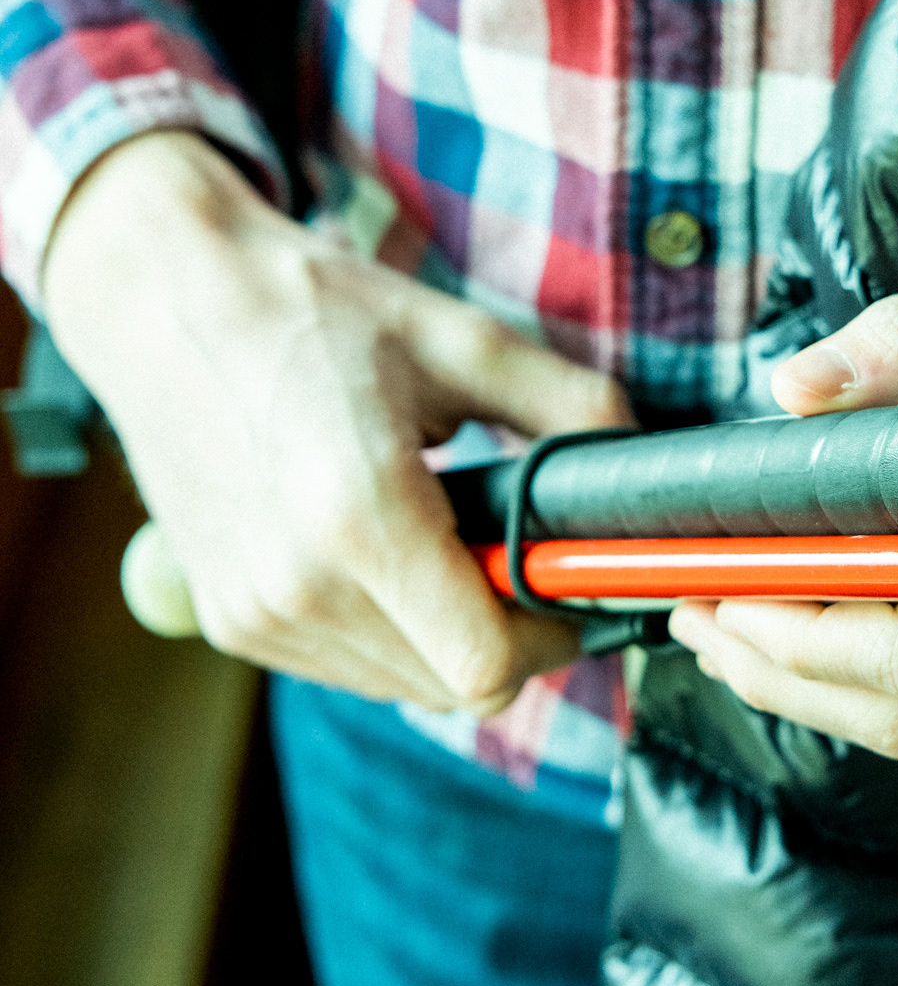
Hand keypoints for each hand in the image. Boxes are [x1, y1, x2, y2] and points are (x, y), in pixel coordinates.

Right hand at [44, 132, 632, 713]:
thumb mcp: (459, 338)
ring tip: (442, 539)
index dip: (551, 634)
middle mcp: (298, 586)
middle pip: (453, 686)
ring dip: (444, 636)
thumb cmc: (311, 309)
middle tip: (518, 554)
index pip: (486, 665)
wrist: (165, 299)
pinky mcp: (229, 621)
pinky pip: (346, 665)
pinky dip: (386, 630)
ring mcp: (256, 614)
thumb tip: (645, 455)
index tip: (568, 584)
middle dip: (507, 632)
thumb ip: (569, 404)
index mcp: (359, 518)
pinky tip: (381, 550)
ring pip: (402, 685)